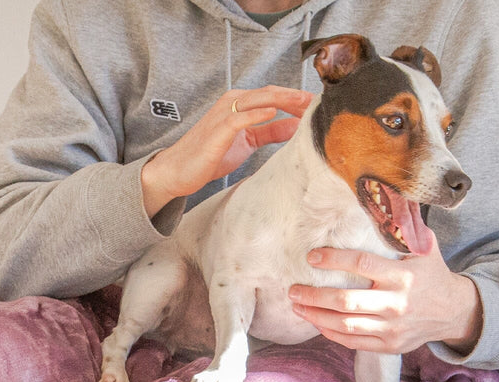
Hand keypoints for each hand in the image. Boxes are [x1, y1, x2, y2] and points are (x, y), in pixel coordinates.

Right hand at [141, 86, 312, 217]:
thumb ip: (269, 133)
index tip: (319, 105)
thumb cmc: (210, 157)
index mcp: (241, 105)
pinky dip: (257, 113)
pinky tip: (274, 113)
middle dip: (296, 96)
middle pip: (270, 94)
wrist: (179, 170)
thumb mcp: (247, 143)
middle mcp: (234, 103)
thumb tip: (295, 127)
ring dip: (283, 99)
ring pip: (259, 100)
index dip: (297, 100)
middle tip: (319, 102)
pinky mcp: (218, 128)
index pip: (274, 97)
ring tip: (304, 103)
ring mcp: (225, 113)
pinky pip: (240, 117)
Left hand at [288, 229, 482, 355]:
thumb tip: (385, 197)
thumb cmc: (432, 274)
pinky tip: (316, 322)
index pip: (361, 264)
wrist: (454, 312)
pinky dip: (330, 333)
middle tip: (292, 289)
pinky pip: (352, 341)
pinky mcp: (388, 345)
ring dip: (316, 316)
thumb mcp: (425, 247)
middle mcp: (395, 303)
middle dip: (314, 296)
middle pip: (346, 301)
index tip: (312, 257)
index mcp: (402, 276)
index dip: (333, 260)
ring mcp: (391, 327)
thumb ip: (404, 228)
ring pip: (345, 324)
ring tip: (297, 307)